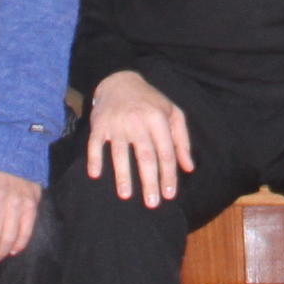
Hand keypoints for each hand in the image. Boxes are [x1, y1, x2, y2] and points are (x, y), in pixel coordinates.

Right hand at [83, 70, 194, 204]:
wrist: (120, 81)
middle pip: (145, 156)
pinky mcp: (99, 124)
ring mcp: (117, 123)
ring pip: (120, 152)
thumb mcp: (173, 114)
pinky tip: (95, 174)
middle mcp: (137, 121)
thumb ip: (182, 141)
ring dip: (122, 175)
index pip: (166, 152)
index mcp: (158, 119)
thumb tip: (189, 168)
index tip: (170, 195)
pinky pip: (95, 143)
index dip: (169, 175)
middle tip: (152, 203)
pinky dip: (94, 158)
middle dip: (149, 181)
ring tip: (126, 195)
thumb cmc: (150, 102)